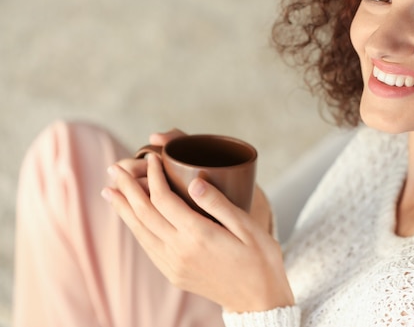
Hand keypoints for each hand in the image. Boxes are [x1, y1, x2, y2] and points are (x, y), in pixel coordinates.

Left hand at [102, 146, 293, 312]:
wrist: (259, 300)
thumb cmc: (260, 259)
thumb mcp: (248, 227)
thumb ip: (219, 203)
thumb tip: (194, 180)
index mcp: (198, 235)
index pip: (164, 198)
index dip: (153, 175)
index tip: (151, 157)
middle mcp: (179, 250)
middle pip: (144, 213)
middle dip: (126, 187)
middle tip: (114, 167)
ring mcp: (173, 265)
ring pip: (139, 231)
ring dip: (123, 208)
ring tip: (109, 190)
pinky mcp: (173, 274)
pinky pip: (147, 246)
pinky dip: (134, 228)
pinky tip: (131, 218)